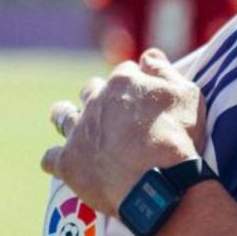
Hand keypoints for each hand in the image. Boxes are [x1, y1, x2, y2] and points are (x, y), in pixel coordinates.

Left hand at [42, 49, 206, 215]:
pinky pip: (51, 158)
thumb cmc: (177, 136)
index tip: (142, 93)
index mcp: (125, 81)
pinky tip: (61, 163)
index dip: (135, 81)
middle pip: (91, 89)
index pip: (126, 71)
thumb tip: (148, 55)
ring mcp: (79, 131)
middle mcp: (96, 100)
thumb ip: (166, 72)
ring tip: (63, 117)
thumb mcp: (186, 95)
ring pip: (63, 116)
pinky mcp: (68, 162)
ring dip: (64, 115)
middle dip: (98, 94)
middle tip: (108, 108)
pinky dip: (56, 159)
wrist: (158, 180)